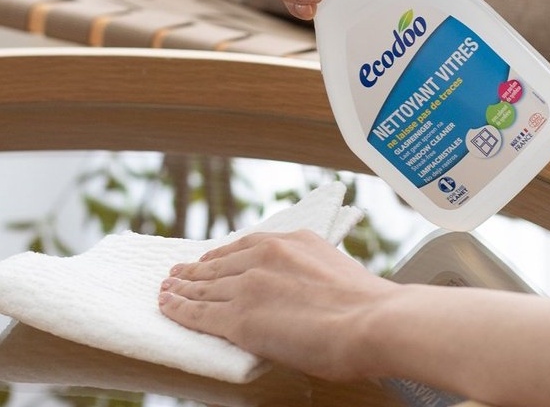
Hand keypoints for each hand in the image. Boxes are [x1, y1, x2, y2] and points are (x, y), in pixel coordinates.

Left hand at [159, 229, 394, 380]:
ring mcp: (248, 285)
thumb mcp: (333, 269)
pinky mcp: (238, 317)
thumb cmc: (365, 304)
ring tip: (167, 287)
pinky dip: (178, 308)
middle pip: (219, 263)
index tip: (210, 258)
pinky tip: (167, 305)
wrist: (370, 321)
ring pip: (204, 285)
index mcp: (290, 242)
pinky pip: (198, 312)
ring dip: (182, 286)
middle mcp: (265, 256)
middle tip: (179, 271)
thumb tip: (298, 290)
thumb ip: (306, 272)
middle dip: (196, 268)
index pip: (245, 246)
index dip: (222, 254)